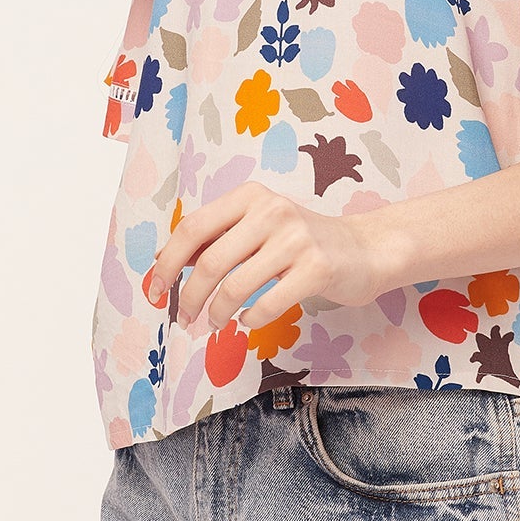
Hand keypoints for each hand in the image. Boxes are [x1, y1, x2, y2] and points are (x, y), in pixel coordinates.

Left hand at [146, 185, 387, 332]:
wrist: (364, 249)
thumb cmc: (301, 242)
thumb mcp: (258, 227)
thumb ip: (217, 238)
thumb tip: (164, 260)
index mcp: (251, 196)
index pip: (194, 227)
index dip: (168, 262)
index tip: (155, 290)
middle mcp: (272, 210)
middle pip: (210, 261)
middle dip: (189, 297)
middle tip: (183, 319)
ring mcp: (296, 239)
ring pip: (235, 286)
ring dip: (217, 314)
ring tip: (215, 324)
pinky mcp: (317, 269)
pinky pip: (267, 304)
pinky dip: (250, 319)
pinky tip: (249, 320)